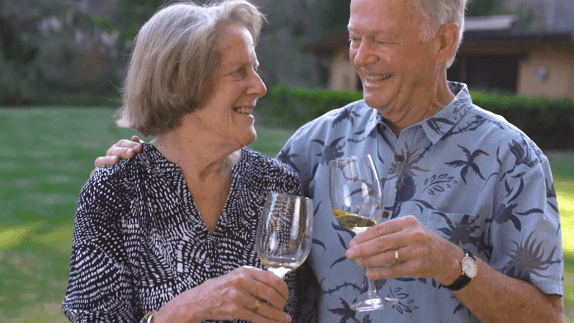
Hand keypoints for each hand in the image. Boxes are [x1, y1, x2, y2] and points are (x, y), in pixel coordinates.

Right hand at [90, 135, 142, 176]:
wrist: (135, 185)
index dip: (130, 144)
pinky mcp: (99, 177)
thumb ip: (137, 147)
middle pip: (113, 151)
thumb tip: (134, 137)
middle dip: (123, 151)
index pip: (122, 143)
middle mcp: (110, 156)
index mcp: (119, 149)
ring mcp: (103, 166)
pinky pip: (94, 175)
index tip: (139, 148)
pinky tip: (95, 174)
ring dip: (108, 160)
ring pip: (100, 160)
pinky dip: (94, 173)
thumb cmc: (138, 167)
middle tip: (132, 153)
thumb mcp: (140, 157)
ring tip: (116, 160)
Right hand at [154, 266, 291, 322]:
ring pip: (265, 307)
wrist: (200, 299)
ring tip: (285, 319)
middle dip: (282, 303)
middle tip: (285, 309)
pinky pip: (257, 318)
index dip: (283, 289)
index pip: (272, 278)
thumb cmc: (221, 288)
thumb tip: (276, 286)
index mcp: (246, 271)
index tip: (286, 295)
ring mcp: (238, 296)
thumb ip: (254, 279)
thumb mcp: (237, 276)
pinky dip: (268, 322)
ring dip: (278, 315)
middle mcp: (243, 281)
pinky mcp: (235, 310)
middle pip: (271, 293)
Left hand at [345, 215, 461, 285]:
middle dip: (362, 249)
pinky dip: (379, 273)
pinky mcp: (417, 267)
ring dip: (369, 261)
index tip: (352, 241)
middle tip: (349, 253)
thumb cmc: (422, 241)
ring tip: (358, 262)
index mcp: (408, 222)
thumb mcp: (409, 229)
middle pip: (382, 243)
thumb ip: (390, 231)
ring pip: (386, 257)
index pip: (381, 229)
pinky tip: (369, 273)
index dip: (364, 236)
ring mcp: (416, 252)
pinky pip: (393, 271)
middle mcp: (413, 235)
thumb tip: (363, 237)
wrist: (445, 257)